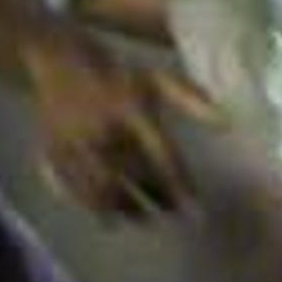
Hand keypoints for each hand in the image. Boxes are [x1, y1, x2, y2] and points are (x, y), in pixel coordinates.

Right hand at [28, 37, 215, 221]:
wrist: (54, 59)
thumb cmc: (114, 73)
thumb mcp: (155, 78)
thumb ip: (190, 100)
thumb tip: (228, 123)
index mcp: (132, 108)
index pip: (163, 157)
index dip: (181, 186)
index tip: (196, 209)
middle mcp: (105, 129)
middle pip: (136, 178)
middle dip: (156, 201)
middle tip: (173, 216)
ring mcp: (77, 144)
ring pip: (106, 189)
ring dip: (128, 210)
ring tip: (146, 222)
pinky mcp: (56, 153)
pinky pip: (77, 190)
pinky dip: (95, 209)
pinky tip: (110, 221)